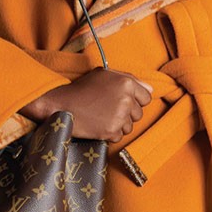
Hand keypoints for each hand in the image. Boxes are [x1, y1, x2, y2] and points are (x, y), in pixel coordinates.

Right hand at [18, 67, 153, 142]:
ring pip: (130, 127)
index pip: (146, 97)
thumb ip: (129, 79)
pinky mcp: (111, 130)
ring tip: (101, 116)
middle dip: (126, 114)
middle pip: (139, 114)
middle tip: (106, 109)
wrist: (61, 105)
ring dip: (118, 124)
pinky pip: (119, 136)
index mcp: (126, 82)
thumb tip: (150, 89)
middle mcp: (126, 98)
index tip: (121, 101)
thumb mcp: (104, 75)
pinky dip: (109, 134)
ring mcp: (119, 116)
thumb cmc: (81, 89)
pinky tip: (97, 125)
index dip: (134, 100)